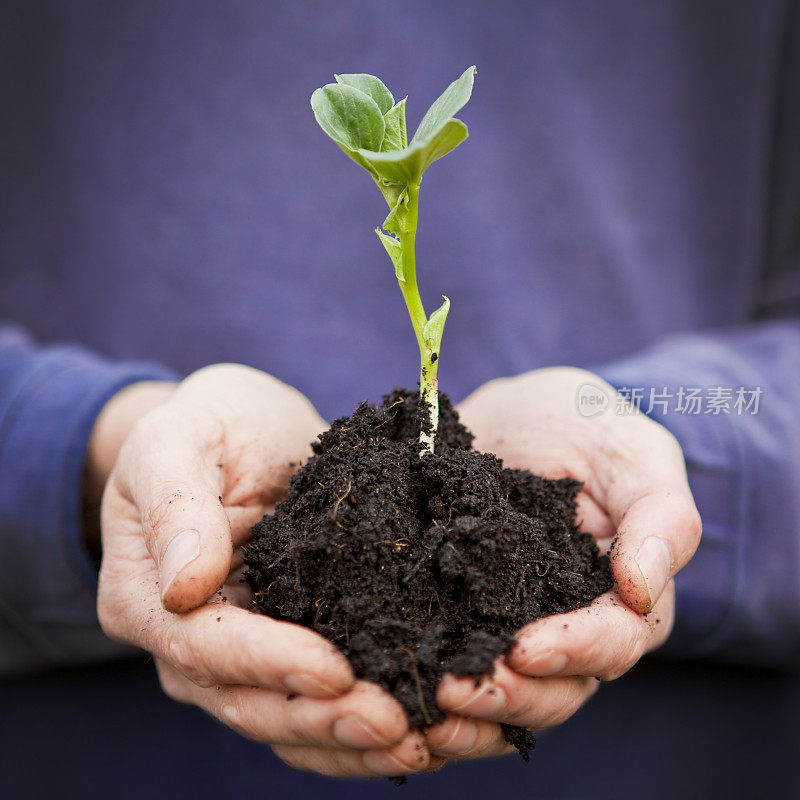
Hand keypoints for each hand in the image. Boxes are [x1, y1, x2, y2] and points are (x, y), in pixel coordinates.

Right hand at [95, 364, 437, 777]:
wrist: (243, 427)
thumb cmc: (207, 423)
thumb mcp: (176, 440)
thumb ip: (174, 504)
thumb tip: (185, 586)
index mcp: (148, 596)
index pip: (206, 647)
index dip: (270, 664)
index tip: (334, 672)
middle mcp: (189, 643)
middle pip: (251, 702)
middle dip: (322, 719)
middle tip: (395, 726)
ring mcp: (241, 652)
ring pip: (289, 718)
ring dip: (351, 740)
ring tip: (419, 741)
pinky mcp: (291, 643)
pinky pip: (319, 700)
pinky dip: (362, 723)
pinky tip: (419, 726)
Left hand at [424, 367, 700, 758]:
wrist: (517, 413)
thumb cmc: (589, 426)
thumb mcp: (634, 453)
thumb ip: (660, 517)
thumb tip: (640, 591)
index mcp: (622, 597)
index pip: (611, 642)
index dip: (573, 652)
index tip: (523, 649)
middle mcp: (571, 626)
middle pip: (555, 688)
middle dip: (508, 695)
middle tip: (455, 690)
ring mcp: (513, 626)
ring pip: (504, 694)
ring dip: (468, 713)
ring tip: (425, 710)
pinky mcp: (463, 616)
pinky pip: (457, 666)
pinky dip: (433, 697)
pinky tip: (402, 704)